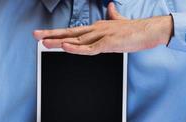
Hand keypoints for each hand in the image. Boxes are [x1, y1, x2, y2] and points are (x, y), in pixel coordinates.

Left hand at [33, 2, 173, 54]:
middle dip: (51, 35)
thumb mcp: (119, 23)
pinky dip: (77, 49)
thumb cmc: (134, 30)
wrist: (150, 30)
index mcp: (97, 27)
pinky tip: (65, 47)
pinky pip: (90, 48)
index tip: (45, 35)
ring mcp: (101, 36)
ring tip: (44, 43)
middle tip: (35, 36)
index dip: (58, 33)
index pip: (73, 31)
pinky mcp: (108, 44)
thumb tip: (110, 8)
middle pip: (70, 34)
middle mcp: (96, 29)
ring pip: (76, 41)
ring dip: (59, 42)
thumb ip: (113, 16)